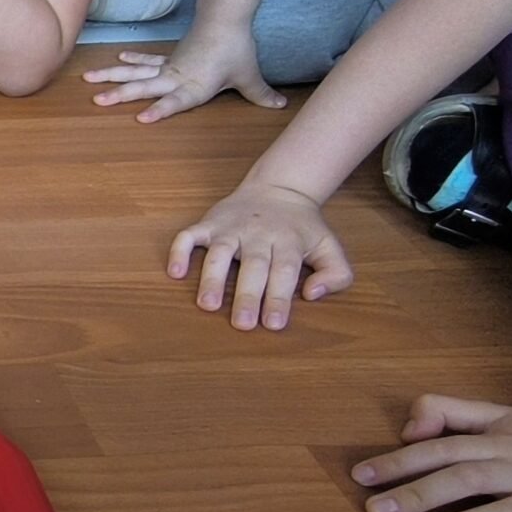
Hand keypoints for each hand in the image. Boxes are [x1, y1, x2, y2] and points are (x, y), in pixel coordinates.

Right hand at [84, 24, 287, 121]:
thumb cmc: (236, 51)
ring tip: (90, 81)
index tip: (142, 117)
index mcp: (195, 86)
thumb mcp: (249, 76)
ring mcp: (169, 68)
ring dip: (113, 77)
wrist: (226, 21)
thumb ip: (261, 94)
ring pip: (136, 73)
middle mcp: (176, 78)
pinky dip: (130, 61)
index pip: (175, 101)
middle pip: (145, 86)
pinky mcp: (168, 60)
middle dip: (121, 94)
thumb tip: (281, 105)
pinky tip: (115, 62)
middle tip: (99, 100)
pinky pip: (146, 62)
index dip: (160, 109)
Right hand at [168, 181, 353, 329]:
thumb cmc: (302, 228)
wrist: (280, 187)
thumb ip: (335, 274)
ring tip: (207, 305)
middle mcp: (259, 233)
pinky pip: (189, 235)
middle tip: (242, 323)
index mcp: (289, 241)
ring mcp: (231, 227)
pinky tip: (175, 272)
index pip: (284, 272)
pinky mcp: (209, 222)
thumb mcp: (330, 247)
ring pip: (219, 252)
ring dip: (212, 278)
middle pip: (253, 265)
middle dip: (247, 295)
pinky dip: (179, 251)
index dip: (279, 298)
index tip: (273, 324)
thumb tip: (311, 295)